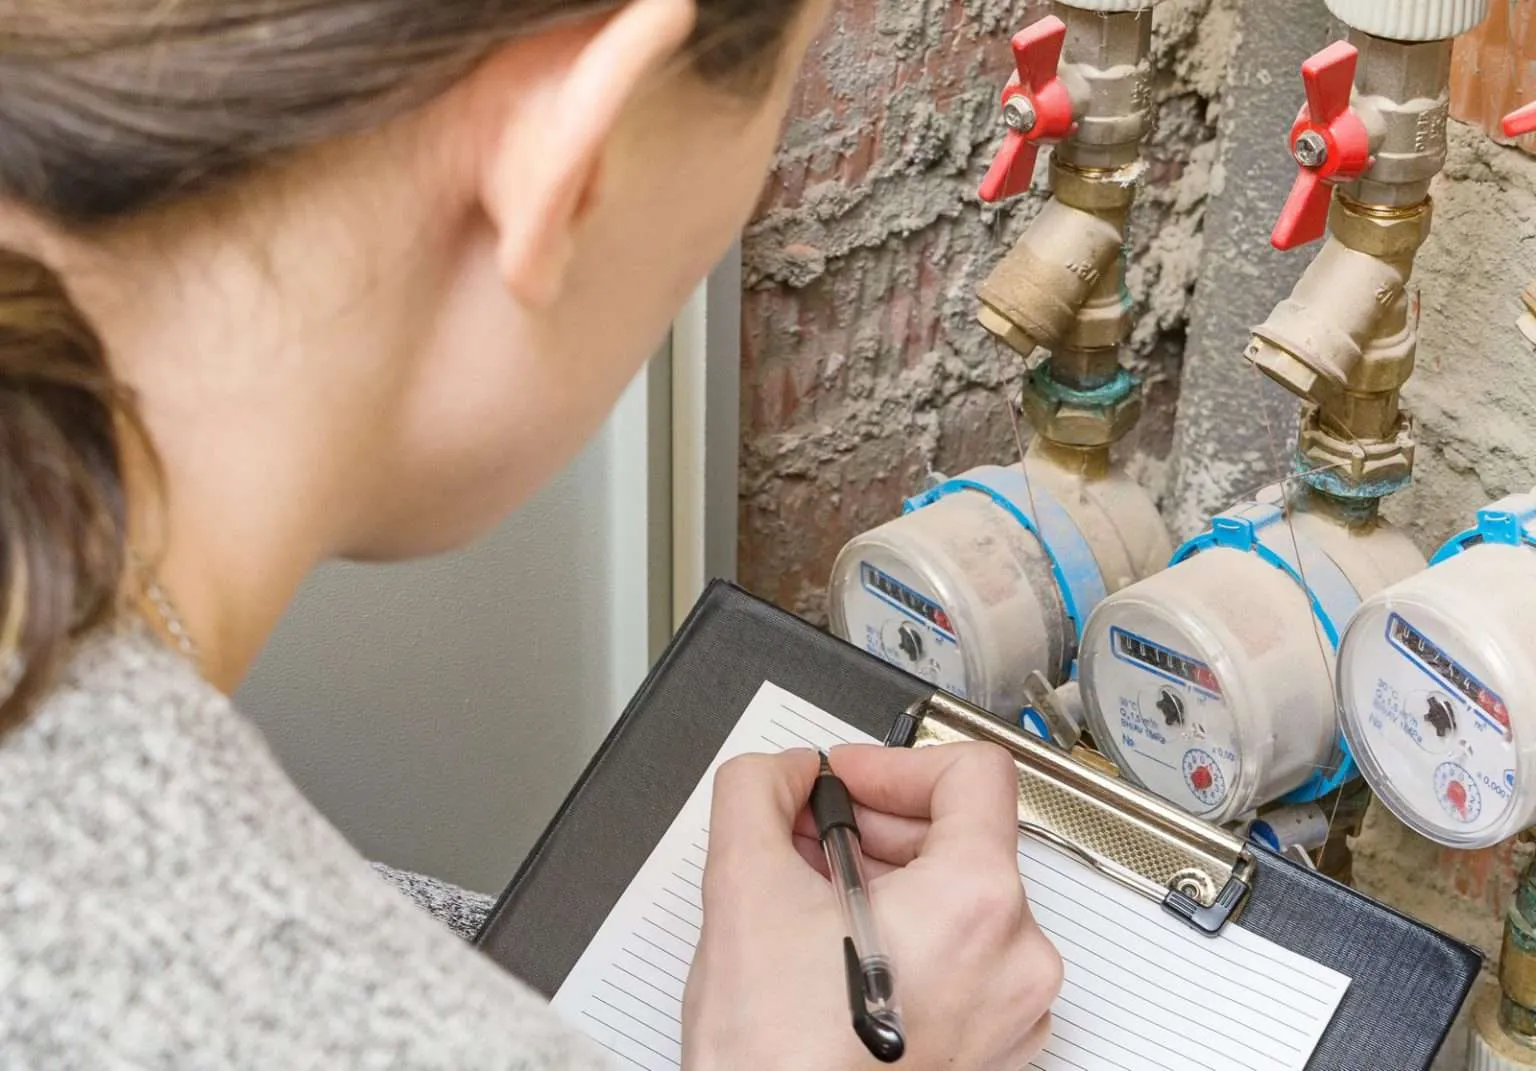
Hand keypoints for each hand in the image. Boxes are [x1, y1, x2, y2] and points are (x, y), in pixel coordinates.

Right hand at [682, 743, 1061, 1070]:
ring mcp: (1010, 1007)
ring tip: (819, 902)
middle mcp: (1016, 954)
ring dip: (890, 880)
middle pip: (966, 835)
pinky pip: (967, 956)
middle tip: (812, 840)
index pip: (974, 773)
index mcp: (978, 901)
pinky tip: (846, 951)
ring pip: (963, 897)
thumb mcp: (744, 883)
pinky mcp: (992, 1043)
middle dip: (879, 825)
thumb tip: (783, 773)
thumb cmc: (779, 1056)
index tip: (848, 782)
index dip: (895, 763)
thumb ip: (759, 789)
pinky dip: (912, 937)